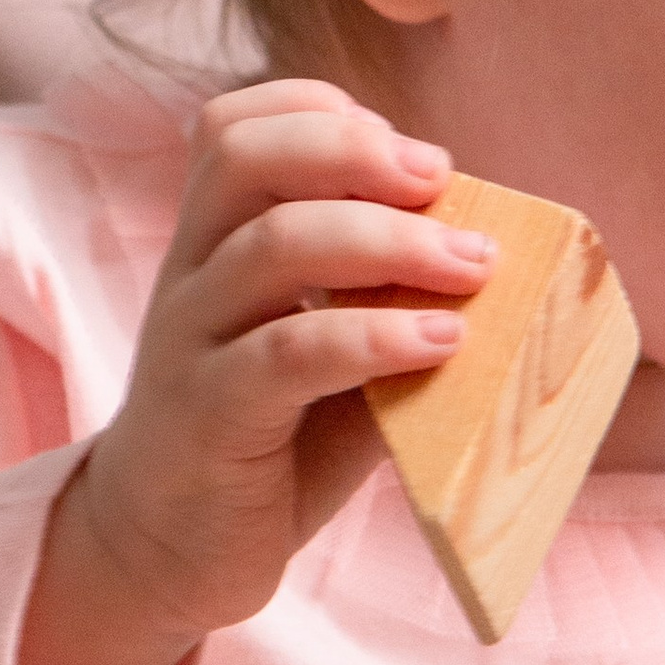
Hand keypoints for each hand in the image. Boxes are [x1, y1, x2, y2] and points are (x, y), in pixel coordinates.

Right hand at [16, 82, 494, 664]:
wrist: (163, 554)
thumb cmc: (265, 441)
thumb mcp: (327, 355)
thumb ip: (383, 301)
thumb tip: (500, 264)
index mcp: (211, 242)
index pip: (231, 128)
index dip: (316, 111)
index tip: (405, 149)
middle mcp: (189, 273)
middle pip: (244, 157)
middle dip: (356, 152)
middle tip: (445, 181)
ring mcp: (188, 342)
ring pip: (272, 244)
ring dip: (390, 239)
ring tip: (474, 265)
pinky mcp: (206, 416)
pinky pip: (288, 352)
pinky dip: (375, 334)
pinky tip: (442, 344)